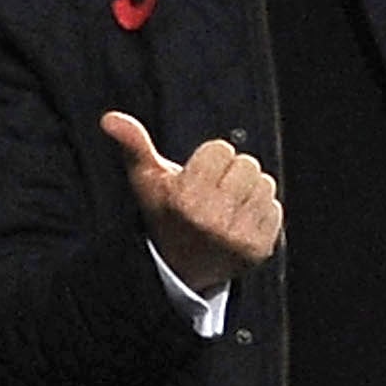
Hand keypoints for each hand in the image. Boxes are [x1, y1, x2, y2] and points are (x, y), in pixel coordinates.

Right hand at [101, 111, 282, 292]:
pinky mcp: (258, 250)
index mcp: (185, 200)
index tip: (198, 179)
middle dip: (232, 174)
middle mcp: (212, 220)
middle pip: (247, 163)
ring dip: (249, 192)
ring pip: (265, 184)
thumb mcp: (147, 180)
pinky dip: (261, 213)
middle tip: (214, 193)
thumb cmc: (166, 213)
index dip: (210, 160)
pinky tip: (240, 224)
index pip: (222, 149)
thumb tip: (109, 118)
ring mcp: (237, 238)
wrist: (181, 267)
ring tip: (227, 208)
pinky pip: (275, 208)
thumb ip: (133, 145)